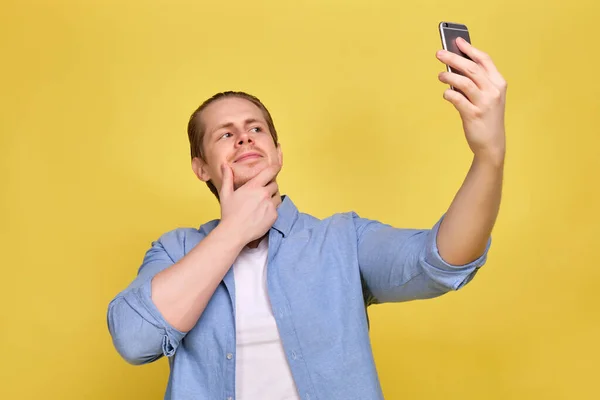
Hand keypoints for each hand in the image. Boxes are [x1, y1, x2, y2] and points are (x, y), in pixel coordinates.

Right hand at [218, 162, 281, 244]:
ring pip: (277, 196)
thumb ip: (227, 177)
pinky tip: (262, 212)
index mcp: (253, 186)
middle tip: (262, 192)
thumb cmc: (229, 213)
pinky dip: (272, 209)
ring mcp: (270, 205)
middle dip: (270, 186)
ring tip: (262, 203)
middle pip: (274, 184)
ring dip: (272, 197)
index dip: (275, 168)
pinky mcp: (274, 216)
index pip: (270, 171)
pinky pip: (277, 208)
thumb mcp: (226, 193)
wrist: (234, 232)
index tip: (276, 167)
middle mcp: (264, 194)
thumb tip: (225, 165)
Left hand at [436, 38, 506, 164]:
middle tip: (439, 53)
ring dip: (448, 76)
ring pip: (463, 82)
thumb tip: (454, 67)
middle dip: (453, 58)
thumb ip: (476, 83)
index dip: (470, 49)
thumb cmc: (486, 118)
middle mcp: (493, 91)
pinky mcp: (473, 115)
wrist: (491, 144)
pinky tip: (445, 94)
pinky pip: (457, 99)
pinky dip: (449, 94)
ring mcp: (484, 103)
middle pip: (471, 68)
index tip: (457, 41)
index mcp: (499, 83)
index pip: (484, 60)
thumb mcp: (487, 97)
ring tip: (440, 75)